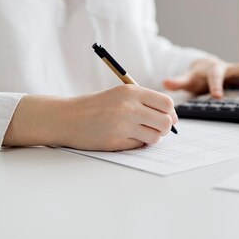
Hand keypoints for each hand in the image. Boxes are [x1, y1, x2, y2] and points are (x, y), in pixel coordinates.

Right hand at [3, 85, 177, 150]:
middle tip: (155, 129)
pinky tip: (125, 138)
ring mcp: (123, 125)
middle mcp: (129, 107)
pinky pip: (139, 146)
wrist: (68, 117)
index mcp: (132, 92)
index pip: (166, 104)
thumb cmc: (96, 106)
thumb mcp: (120, 95)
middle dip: (164, 128)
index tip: (167, 118)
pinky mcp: (116, 141)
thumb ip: (144, 102)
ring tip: (139, 134)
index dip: (170, 113)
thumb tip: (171, 117)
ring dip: (151, 138)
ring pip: (155, 137)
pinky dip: (137, 144)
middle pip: (165, 122)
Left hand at [163, 56, 238, 97]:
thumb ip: (178, 82)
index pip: (215, 77)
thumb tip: (164, 83)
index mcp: (214, 70)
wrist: (206, 67)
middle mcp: (229, 68)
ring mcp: (238, 72)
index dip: (217, 86)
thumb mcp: (187, 79)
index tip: (218, 96)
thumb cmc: (197, 76)